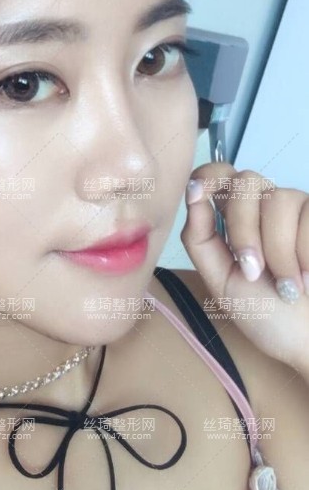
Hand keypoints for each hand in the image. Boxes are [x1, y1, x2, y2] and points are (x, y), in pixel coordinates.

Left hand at [180, 163, 308, 374]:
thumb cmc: (267, 314)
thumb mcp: (221, 281)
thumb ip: (201, 239)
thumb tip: (192, 195)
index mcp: (233, 217)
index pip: (216, 175)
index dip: (207, 176)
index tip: (197, 194)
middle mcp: (264, 204)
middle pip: (245, 183)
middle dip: (243, 230)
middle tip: (253, 272)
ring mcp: (297, 208)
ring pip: (278, 200)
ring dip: (278, 251)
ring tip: (288, 286)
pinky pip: (308, 216)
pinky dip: (304, 254)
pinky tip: (308, 278)